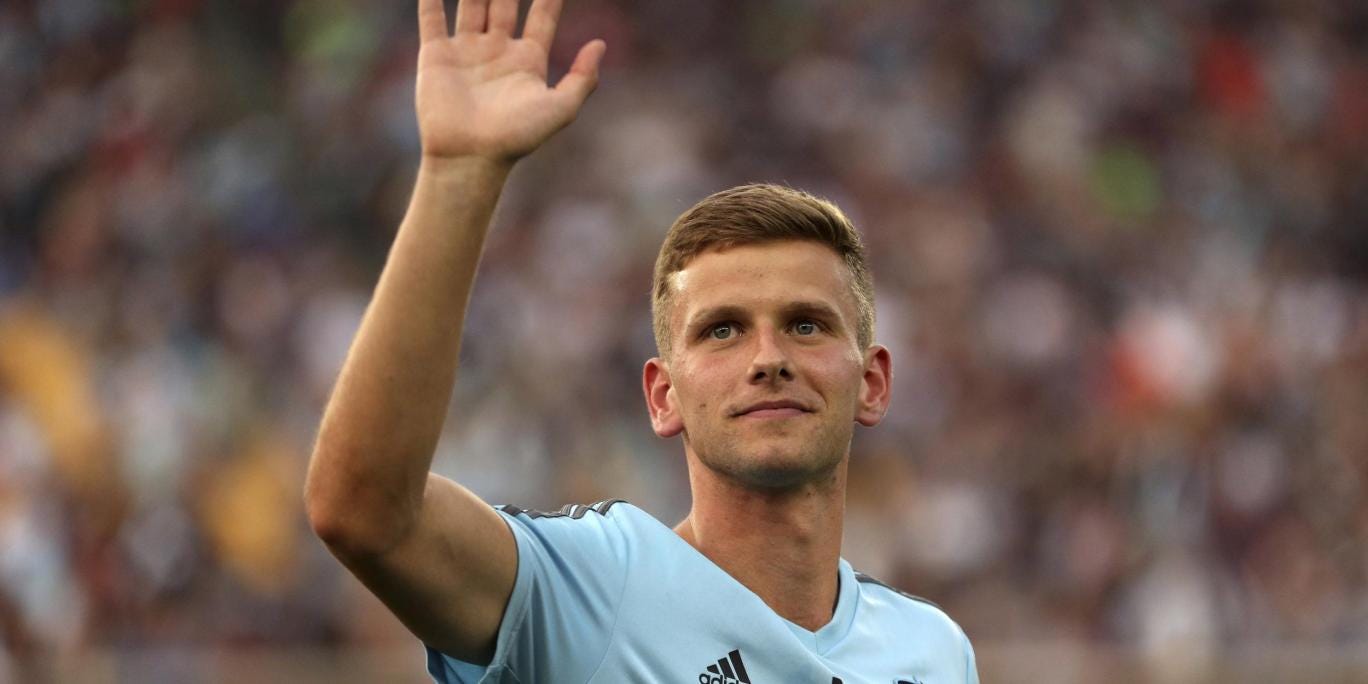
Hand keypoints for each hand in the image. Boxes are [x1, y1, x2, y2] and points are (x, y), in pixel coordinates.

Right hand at [415, 0, 605, 162]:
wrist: (469, 157)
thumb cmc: (517, 138)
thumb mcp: (560, 110)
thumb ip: (583, 79)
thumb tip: (600, 44)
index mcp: (528, 60)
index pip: (543, 15)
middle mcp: (497, 50)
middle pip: (505, 2)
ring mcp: (466, 51)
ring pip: (472, 3)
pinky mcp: (436, 56)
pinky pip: (433, 17)